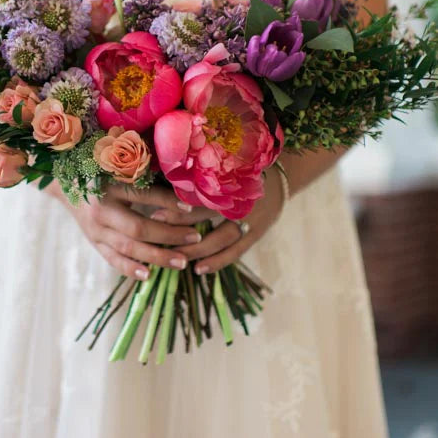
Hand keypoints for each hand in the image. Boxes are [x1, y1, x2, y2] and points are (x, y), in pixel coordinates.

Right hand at [58, 184, 202, 280]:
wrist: (66, 186)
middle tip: (195, 239)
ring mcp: (95, 229)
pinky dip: (131, 269)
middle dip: (168, 235)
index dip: (168, 202)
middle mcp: (101, 209)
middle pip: (138, 227)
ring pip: (128, 248)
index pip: (143, 195)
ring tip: (181, 262)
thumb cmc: (101, 173)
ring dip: (157, 256)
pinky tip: (149, 275)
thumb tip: (182, 186)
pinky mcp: (94, 242)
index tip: (191, 208)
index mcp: (109, 185)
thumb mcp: (120, 170)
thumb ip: (145, 177)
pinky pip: (113, 259)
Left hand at [168, 168, 286, 274]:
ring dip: (198, 251)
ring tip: (175, 258)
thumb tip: (164, 184)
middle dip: (182, 231)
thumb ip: (201, 177)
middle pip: (209, 218)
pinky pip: (237, 252)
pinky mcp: (257, 233)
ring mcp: (252, 218)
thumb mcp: (226, 169)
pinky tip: (200, 269)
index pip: (201, 196)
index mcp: (231, 181)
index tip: (155, 214)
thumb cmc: (244, 172)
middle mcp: (242, 200)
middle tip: (158, 240)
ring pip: (222, 239)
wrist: (282, 179)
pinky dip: (218, 261)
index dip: (178, 206)